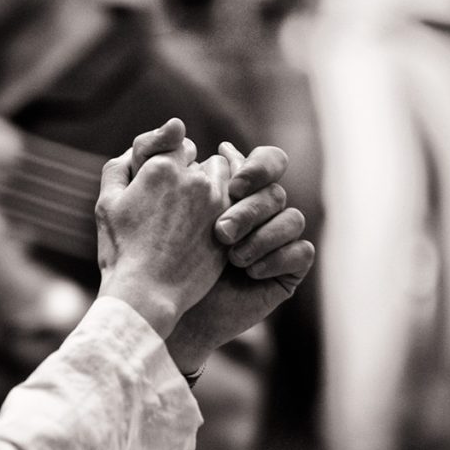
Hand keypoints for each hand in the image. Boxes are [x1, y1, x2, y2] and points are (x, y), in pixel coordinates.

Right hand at [95, 119, 230, 337]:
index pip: (176, 143)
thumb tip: (136, 149)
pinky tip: (208, 226)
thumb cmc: (121, 250)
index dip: (168, 161)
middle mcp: (193, 178)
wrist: (146, 293)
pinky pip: (237, 202)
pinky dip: (227, 207)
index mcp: (161, 167)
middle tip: (175, 203)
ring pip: (224, 176)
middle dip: (191, 174)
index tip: (160, 183)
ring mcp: (215, 201)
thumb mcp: (106, 203)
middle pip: (202, 160)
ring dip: (212, 187)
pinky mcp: (230, 223)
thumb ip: (120, 165)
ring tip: (194, 213)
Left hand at [169, 143, 314, 372]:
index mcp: (236, 192)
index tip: (233, 186)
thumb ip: (163, 162)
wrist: (163, 312)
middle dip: (250, 209)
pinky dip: (277, 258)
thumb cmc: (154, 259)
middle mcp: (260, 213)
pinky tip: (250, 272)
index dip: (258, 167)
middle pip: (276, 191)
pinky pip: (302, 252)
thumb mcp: (147, 202)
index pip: (266, 161)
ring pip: (292, 219)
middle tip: (221, 232)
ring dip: (262, 237)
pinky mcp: (286, 271)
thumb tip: (205, 137)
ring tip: (231, 258)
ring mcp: (276, 242)